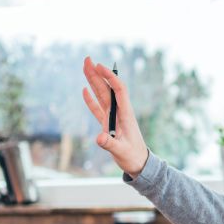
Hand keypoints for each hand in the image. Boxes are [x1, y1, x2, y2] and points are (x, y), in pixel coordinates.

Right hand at [81, 57, 148, 176]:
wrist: (139, 164)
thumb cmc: (133, 157)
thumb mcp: (121, 151)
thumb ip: (109, 144)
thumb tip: (98, 138)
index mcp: (125, 114)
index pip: (118, 90)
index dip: (109, 77)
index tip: (99, 66)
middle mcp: (119, 113)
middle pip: (107, 89)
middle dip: (97, 73)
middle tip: (87, 59)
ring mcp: (113, 117)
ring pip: (101, 95)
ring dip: (93, 81)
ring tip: (85, 67)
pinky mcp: (107, 124)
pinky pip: (97, 108)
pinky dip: (91, 99)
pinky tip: (84, 90)